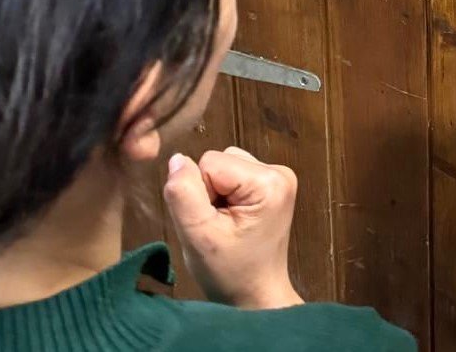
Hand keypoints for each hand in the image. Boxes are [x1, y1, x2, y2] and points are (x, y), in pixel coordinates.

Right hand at [163, 145, 301, 308]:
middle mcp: (279, 172)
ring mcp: (278, 176)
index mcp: (269, 181)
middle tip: (218, 227)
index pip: (210, 162)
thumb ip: (183, 195)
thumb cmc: (230, 273)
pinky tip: (233, 221)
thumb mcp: (198, 237)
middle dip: (208, 192)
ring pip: (223, 166)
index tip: (212, 224)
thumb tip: (176, 159)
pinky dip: (225, 196)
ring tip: (226, 225)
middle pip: (218, 161)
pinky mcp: (272, 184)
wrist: (255, 296)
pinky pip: (233, 174)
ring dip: (215, 194)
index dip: (199, 194)